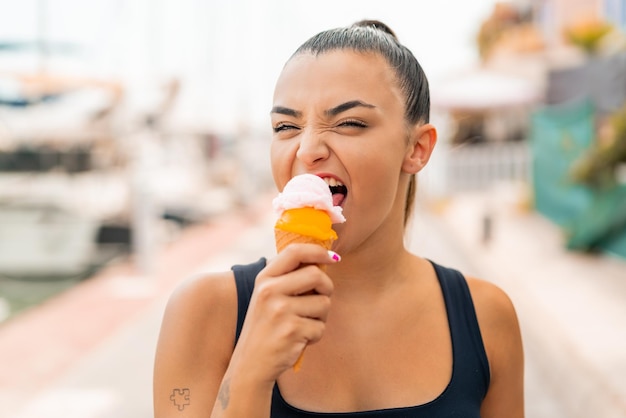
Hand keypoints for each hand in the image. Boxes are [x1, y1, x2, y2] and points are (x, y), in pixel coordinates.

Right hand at [231, 244, 337, 382]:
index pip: (294, 251)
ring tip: (304, 324)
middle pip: (316, 275)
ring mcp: (280, 311)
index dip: (318, 251)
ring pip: (324, 303)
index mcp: (264, 278)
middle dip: (327, 287)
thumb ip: (288, 277)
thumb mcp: (267, 296)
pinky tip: (299, 339)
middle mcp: (270, 291)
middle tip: (322, 297)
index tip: (332, 257)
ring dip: (321, 316)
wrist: (250, 364)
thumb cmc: (266, 327)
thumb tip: (324, 259)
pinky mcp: (292, 331)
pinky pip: (321, 327)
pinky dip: (315, 334)